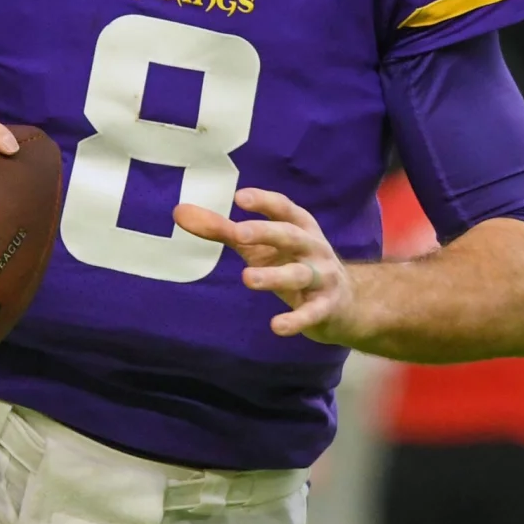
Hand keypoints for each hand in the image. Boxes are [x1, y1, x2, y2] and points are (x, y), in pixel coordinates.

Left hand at [173, 189, 356, 342]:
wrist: (345, 302)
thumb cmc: (292, 263)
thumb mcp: (260, 246)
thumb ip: (222, 230)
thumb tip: (178, 212)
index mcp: (299, 226)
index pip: (283, 209)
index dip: (264, 202)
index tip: (240, 197)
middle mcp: (313, 247)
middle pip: (291, 236)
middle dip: (267, 232)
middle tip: (239, 233)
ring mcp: (322, 277)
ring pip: (299, 274)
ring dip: (275, 276)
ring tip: (247, 278)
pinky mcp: (325, 307)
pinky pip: (311, 313)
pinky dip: (296, 319)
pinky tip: (277, 326)